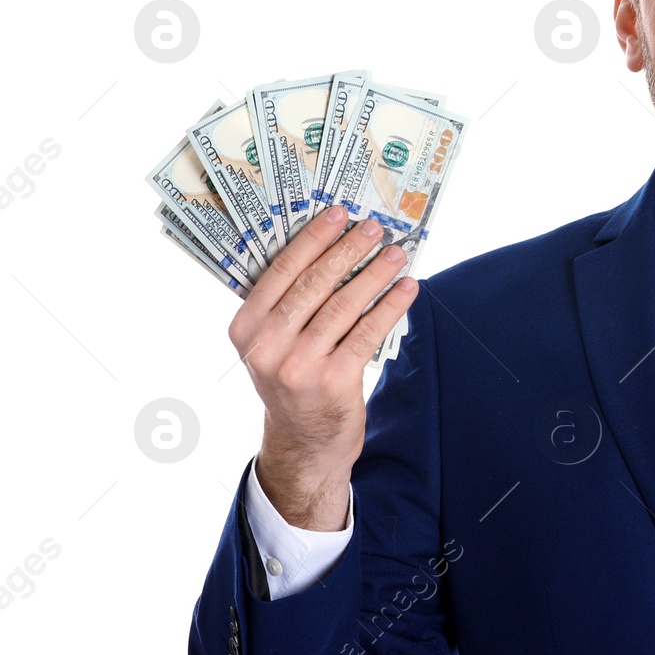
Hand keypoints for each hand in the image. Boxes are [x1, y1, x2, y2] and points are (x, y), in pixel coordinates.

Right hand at [226, 205, 417, 529]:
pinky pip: (366, 333)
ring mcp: (298, 367)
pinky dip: (390, 307)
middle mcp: (266, 347)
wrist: (304, 441)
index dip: (312, 239)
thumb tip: (333, 245)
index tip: (337, 213)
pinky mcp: (332, 382)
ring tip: (397, 254)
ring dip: (375, 275)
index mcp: (245, 329)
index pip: (280, 272)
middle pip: (313, 284)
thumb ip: (287, 304)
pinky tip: (408, 289)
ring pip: (343, 306)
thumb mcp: (272, 344)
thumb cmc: (293, 378)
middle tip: (374, 227)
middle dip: (348, 250)